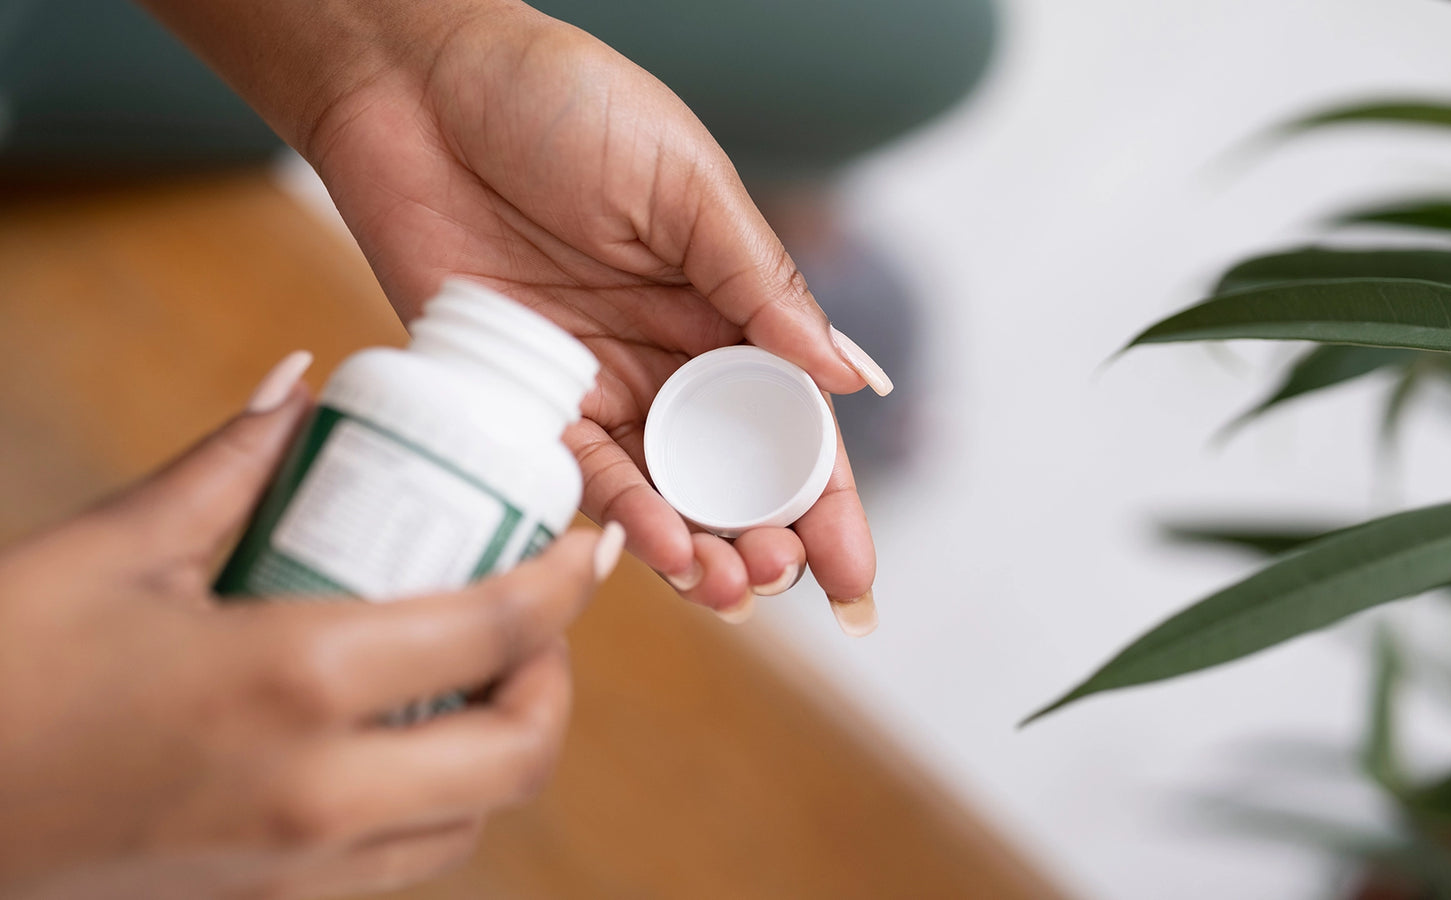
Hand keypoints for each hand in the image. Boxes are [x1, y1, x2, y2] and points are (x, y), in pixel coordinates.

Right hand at [0, 368, 615, 899]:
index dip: (566, 581)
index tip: (589, 543)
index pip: (496, 631)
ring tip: (477, 669)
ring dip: (505, 740)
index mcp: (291, 681)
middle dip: (554, 674)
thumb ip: (234, 463)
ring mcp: (301, 866)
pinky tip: (403, 731)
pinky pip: (409, 856)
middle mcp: (320, 792)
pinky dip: (442, 794)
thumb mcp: (114, 547)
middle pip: (522, 749)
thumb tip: (304, 387)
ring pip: (475, 815)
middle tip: (531, 612)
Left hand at [298, 1, 888, 633]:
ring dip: (701, 548)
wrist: (416, 83)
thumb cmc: (559, 100)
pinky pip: (579, 477)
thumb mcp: (685, 181)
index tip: (851, 567)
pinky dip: (623, 520)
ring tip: (731, 587)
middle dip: (769, 538)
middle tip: (781, 576)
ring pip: (663, 494)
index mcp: (723, 303)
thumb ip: (760, 281)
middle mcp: (667, 355)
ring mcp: (596, 383)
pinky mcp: (522, 398)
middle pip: (732, 474)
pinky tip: (662, 549)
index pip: (791, 419)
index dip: (825, 496)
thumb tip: (847, 377)